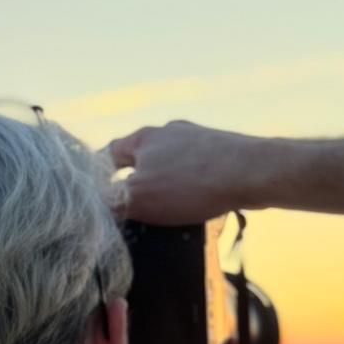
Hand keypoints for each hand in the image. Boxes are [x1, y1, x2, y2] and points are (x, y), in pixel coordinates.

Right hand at [104, 120, 260, 223]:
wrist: (251, 172)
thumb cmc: (189, 184)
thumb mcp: (137, 197)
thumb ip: (110, 200)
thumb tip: (92, 204)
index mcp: (143, 138)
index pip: (108, 154)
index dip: (99, 176)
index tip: (97, 195)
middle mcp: (168, 132)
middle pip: (142, 158)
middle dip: (136, 181)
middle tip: (134, 208)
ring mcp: (197, 139)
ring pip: (171, 164)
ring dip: (166, 184)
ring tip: (168, 210)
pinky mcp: (222, 151)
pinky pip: (198, 171)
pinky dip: (193, 187)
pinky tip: (198, 205)